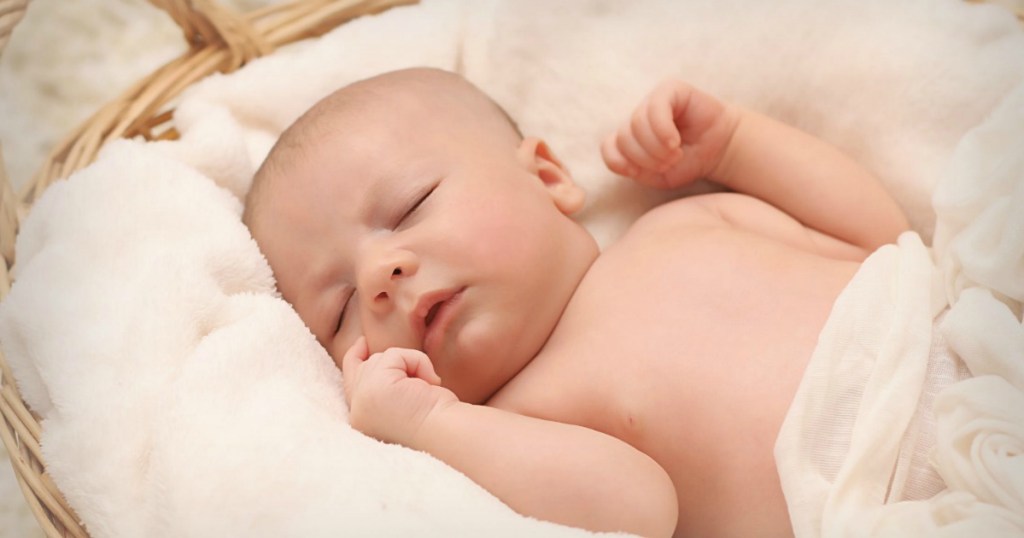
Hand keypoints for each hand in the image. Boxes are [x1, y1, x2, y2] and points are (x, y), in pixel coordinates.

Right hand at [341, 337, 457, 446]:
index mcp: (363, 420)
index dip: (354, 359)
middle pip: (363, 367)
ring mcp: (363, 399)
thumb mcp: (404, 401)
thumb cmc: (437, 420)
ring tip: (428, 387)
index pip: (350, 384)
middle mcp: (358, 412)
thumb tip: (384, 358)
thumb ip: (385, 384)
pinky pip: (394, 355)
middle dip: (390, 361)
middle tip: (409, 364)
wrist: (447, 433)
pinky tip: (429, 383)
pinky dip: (416, 361)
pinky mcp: (375, 386)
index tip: (363, 343)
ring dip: (410, 365)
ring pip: (381, 358)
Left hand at [601, 79, 738, 188]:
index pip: (608, 148)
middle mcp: (637, 117)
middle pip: (623, 137)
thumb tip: (623, 161)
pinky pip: (655, 108)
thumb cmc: (688, 162)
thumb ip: (635, 170)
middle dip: (645, 158)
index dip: (623, 163)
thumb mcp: (658, 177)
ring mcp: (651, 101)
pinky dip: (663, 129)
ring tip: (675, 154)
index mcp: (629, 137)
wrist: (721, 150)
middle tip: (669, 163)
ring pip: (636, 124)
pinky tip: (675, 141)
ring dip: (656, 147)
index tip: (644, 172)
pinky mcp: (669, 89)